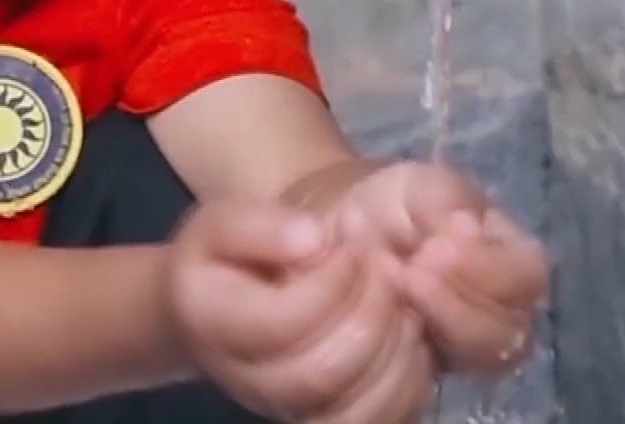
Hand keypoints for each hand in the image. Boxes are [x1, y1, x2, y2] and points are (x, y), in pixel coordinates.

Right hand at [163, 199, 434, 421]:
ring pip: (357, 409)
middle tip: (384, 261)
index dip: (333, 279)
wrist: (220, 302)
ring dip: (396, 344)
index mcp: (214, 326)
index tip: (350, 240)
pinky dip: (410, 376)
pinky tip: (406, 328)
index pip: (284, 322)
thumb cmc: (227, 255)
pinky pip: (382, 419)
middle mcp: (250, 381)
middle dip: (371, 309)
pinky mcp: (329, 415)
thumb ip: (259, 225)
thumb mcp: (223, 220)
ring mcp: (292, 407)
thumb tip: (314, 241)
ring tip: (399, 294)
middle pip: (323, 373)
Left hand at [327, 163, 547, 374]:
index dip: (485, 267)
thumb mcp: (423, 186)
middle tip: (410, 270)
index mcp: (514, 261)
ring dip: (432, 321)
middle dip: (455, 303)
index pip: (526, 275)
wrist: (346, 231)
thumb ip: (448, 200)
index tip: (435, 245)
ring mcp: (469, 346)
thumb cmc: (396, 204)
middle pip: (506, 331)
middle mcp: (503, 312)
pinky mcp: (431, 369)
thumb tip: (469, 228)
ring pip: (473, 357)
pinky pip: (429, 374)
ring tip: (392, 282)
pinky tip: (378, 305)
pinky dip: (402, 341)